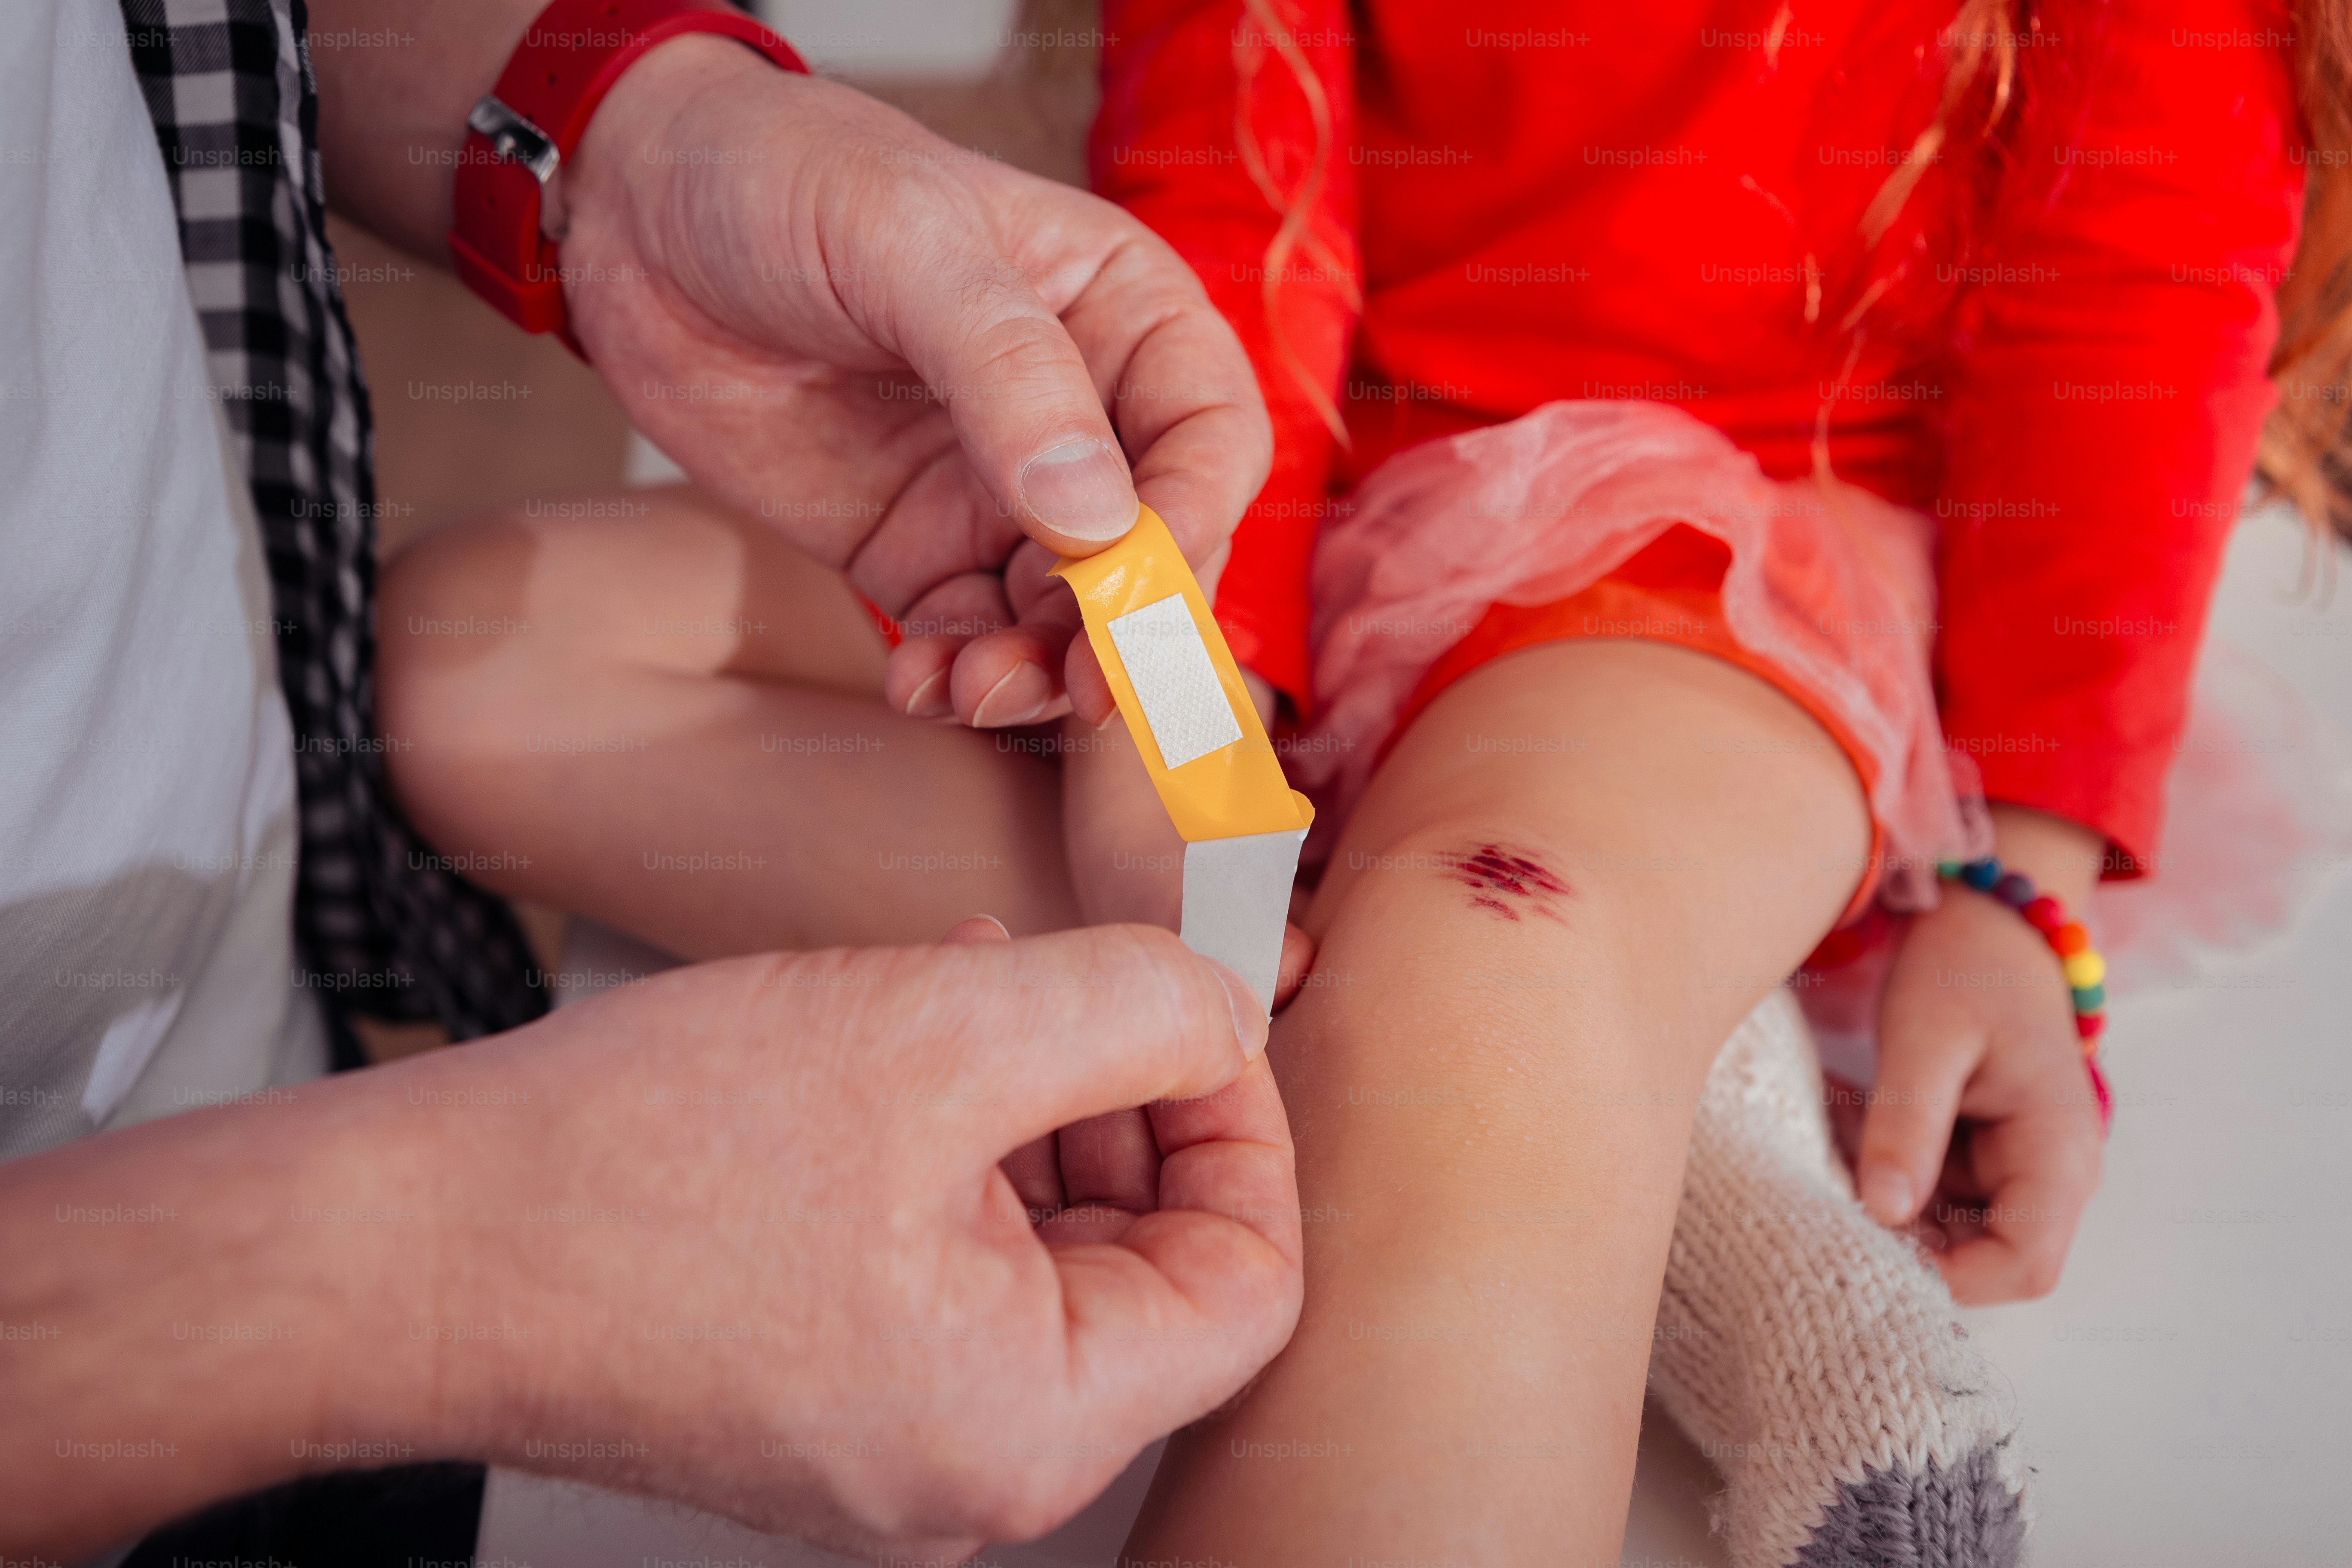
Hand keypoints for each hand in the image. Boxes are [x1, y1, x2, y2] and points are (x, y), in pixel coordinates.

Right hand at [0, 927, 1300, 1559]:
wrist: (405, 1249)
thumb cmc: (635, 1165)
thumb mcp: (936, 1037)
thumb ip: (1126, 1014)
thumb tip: (1225, 1007)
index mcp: (1032, 1426)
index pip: (1249, 1286)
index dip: (1244, 1126)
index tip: (1198, 1013)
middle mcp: (975, 1468)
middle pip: (1155, 1272)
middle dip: (1131, 1101)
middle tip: (1084, 976)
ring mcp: (894, 1438)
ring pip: (1051, 1258)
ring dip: (1041, 1107)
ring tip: (978, 984)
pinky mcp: (824, 1392)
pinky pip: (954, 1270)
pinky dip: (960, 1151)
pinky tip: (910, 1045)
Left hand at [560, 37, 1270, 728]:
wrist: (634, 215)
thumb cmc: (780, 177)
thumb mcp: (903, 239)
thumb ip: (1007, 370)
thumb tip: (1095, 518)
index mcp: (1124, 314)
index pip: (1208, 439)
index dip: (1190, 523)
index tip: (1134, 586)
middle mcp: (1084, 416)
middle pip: (1151, 553)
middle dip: (1116, 629)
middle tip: (1070, 684)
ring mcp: (1001, 495)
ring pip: (1065, 619)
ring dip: (1037, 674)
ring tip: (974, 689)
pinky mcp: (918, 552)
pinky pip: (971, 640)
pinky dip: (958, 679)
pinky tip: (919, 686)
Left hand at [1853, 808, 2106, 1301]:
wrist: (1987, 919)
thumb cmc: (1966, 969)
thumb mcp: (1926, 1041)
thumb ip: (1907, 1126)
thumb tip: (1884, 1213)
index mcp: (2058, 1153)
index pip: (2024, 1266)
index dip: (1951, 1276)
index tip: (1870, 1244)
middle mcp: (2049, 1173)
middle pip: (1985, 1257)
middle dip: (1907, 1241)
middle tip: (1831, 1197)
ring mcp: (2014, 1164)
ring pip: (1948, 1228)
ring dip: (1886, 1205)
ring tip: (1831, 1153)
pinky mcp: (1979, 1151)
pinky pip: (1931, 1191)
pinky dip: (1884, 1174)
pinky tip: (1842, 1134)